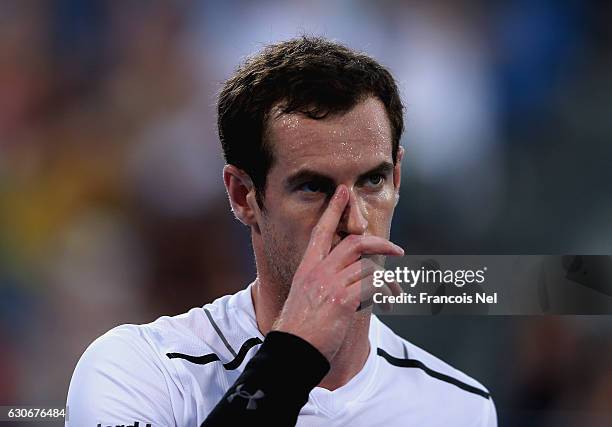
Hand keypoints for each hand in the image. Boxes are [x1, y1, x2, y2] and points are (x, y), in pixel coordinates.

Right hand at [272, 185, 403, 360]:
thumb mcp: (304, 296)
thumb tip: (345, 280)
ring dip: (389, 280)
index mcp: (308, 267)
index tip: (343, 192)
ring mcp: (331, 284)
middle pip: (354, 243)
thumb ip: (322, 282)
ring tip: (396, 292)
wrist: (292, 349)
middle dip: (379, 244)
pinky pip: (372, 287)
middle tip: (397, 251)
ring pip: (369, 266)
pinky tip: (388, 305)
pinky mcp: (342, 300)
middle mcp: (319, 271)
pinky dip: (385, 294)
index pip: (321, 231)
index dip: (333, 210)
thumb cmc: (299, 328)